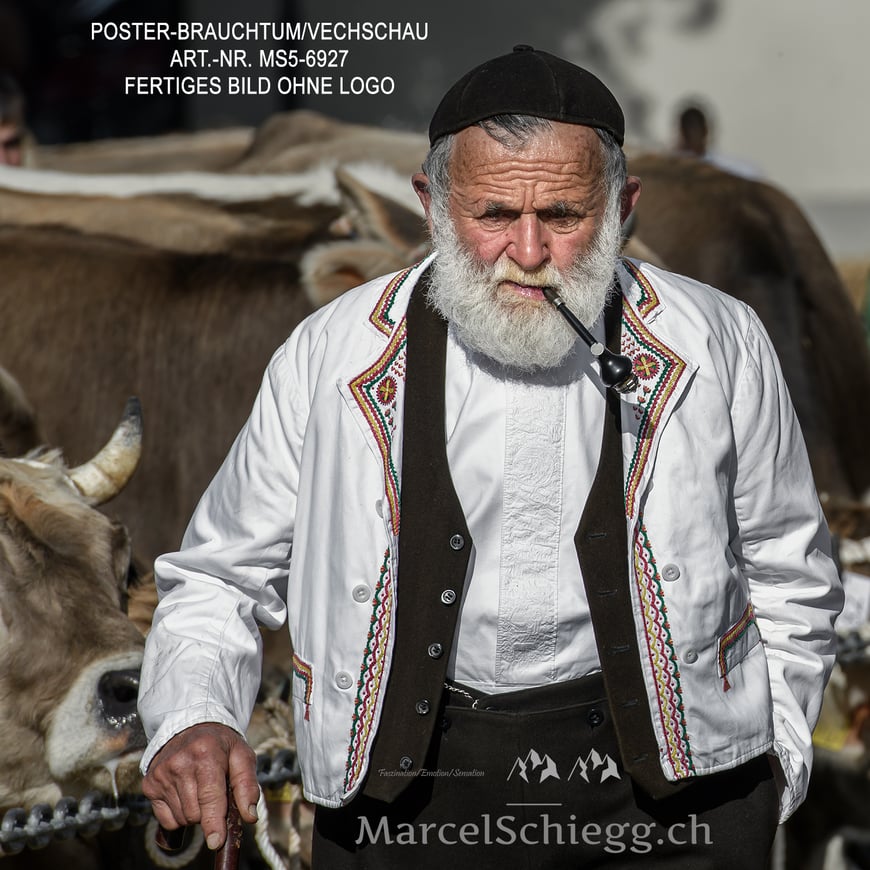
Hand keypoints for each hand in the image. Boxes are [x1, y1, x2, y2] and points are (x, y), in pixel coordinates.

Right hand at [142, 722, 259, 850]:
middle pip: (196, 813)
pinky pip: (167, 819)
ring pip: (182, 818)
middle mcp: (179, 763)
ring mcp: (161, 774)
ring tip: (200, 790)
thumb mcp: (242, 756)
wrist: (190, 727)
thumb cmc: (220, 745)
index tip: (216, 841)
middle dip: (209, 812)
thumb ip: (248, 785)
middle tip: (214, 793)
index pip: (210, 797)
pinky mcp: (149, 784)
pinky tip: (184, 795)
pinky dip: (179, 815)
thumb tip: (249, 816)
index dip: (214, 822)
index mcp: (206, 753)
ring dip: (195, 813)